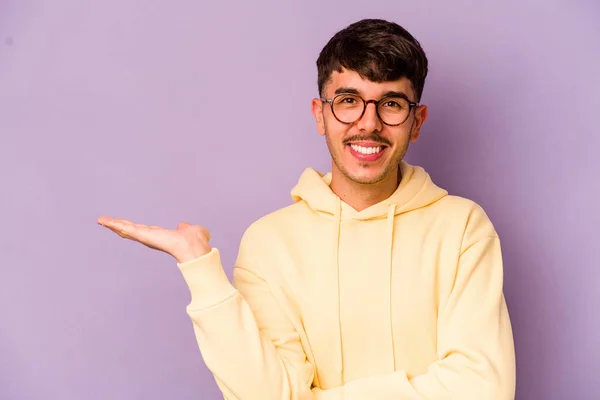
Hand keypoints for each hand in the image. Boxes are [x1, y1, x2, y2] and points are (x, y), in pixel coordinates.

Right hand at [97, 216, 211, 262]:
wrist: (195, 247)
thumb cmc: (197, 242)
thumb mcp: (190, 230)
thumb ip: (186, 228)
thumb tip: (183, 225)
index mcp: (161, 236)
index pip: (144, 231)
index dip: (134, 228)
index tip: (124, 225)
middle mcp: (151, 238)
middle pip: (131, 231)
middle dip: (118, 226)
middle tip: (105, 222)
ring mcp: (146, 238)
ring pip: (127, 230)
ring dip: (113, 224)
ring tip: (101, 220)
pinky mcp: (143, 236)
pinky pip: (126, 229)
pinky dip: (114, 224)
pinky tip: (104, 221)